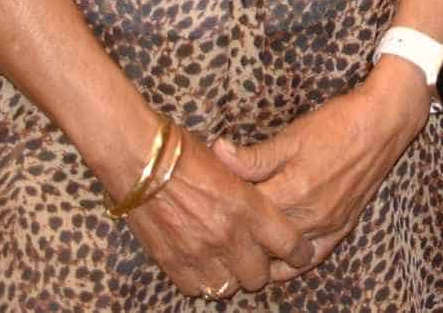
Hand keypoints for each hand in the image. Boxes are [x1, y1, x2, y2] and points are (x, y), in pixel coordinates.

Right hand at [119, 124, 315, 299]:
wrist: (142, 161)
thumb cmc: (188, 154)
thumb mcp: (233, 167)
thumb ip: (252, 190)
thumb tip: (266, 205)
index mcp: (249, 207)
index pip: (288, 243)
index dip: (298, 252)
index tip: (300, 252)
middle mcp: (228, 236)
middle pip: (258, 276)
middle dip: (260, 268)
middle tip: (254, 256)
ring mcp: (199, 253)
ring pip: (228, 286)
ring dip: (230, 276)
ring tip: (227, 261)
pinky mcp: (172, 263)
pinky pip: (196, 288)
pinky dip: (202, 280)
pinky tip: (202, 264)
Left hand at [212, 64, 430, 274]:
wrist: (383, 123)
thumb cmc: (337, 124)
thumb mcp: (292, 135)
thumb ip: (253, 156)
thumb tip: (217, 153)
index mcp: (292, 191)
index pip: (246, 214)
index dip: (226, 208)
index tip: (212, 201)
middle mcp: (309, 216)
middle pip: (262, 240)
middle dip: (239, 236)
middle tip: (221, 227)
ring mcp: (327, 226)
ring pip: (283, 257)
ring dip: (261, 255)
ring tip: (241, 248)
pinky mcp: (342, 228)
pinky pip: (311, 259)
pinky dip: (290, 265)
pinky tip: (274, 262)